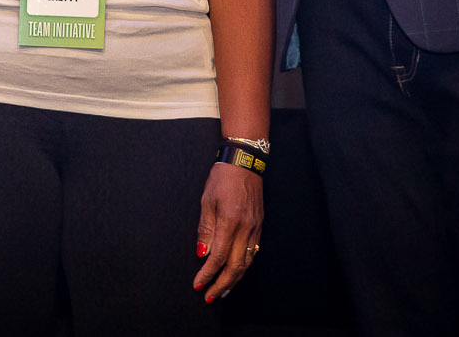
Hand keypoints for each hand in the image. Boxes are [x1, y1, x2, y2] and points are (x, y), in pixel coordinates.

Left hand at [193, 160, 263, 301]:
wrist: (245, 162)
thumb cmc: (222, 178)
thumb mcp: (207, 200)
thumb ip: (206, 229)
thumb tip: (202, 253)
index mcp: (231, 222)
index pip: (219, 257)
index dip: (208, 273)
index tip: (198, 284)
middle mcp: (246, 228)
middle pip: (235, 266)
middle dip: (222, 284)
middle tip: (210, 296)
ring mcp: (255, 228)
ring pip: (246, 262)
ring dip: (234, 279)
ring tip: (223, 290)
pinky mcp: (260, 226)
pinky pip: (253, 253)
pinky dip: (244, 266)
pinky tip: (237, 272)